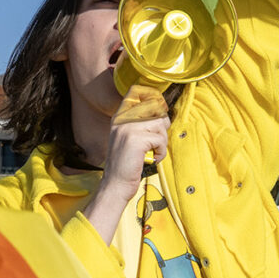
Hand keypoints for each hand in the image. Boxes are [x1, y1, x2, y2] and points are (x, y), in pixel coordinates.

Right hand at [80, 109, 168, 245]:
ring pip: (160, 124)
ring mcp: (127, 128)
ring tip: (152, 153)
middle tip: (155, 143)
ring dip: (162, 142)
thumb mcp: (130, 139)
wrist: (115, 185)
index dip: (152, 99)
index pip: (136, 92)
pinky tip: (151, 159)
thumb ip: (141, 125)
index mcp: (119, 118)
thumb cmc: (126, 164)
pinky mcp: (135, 140)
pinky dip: (161, 152)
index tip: (159, 110)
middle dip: (162, 128)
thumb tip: (164, 115)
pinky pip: (160, 140)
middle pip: (155, 110)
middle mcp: (122, 120)